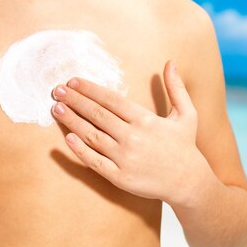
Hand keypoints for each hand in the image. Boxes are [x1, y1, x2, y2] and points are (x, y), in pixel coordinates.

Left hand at [51, 59, 202, 203]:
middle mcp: (133, 137)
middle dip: (74, 100)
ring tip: (56, 108)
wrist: (189, 183)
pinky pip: (95, 161)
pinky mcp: (120, 177)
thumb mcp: (187, 114)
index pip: (111, 99)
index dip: (90, 89)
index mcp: (145, 119)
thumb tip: (171, 62)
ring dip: (72, 121)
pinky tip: (67, 138)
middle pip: (97, 114)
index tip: (73, 81)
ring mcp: (125, 158)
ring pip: (92, 135)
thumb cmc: (185, 146)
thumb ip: (176, 88)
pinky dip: (80, 150)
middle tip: (56, 90)